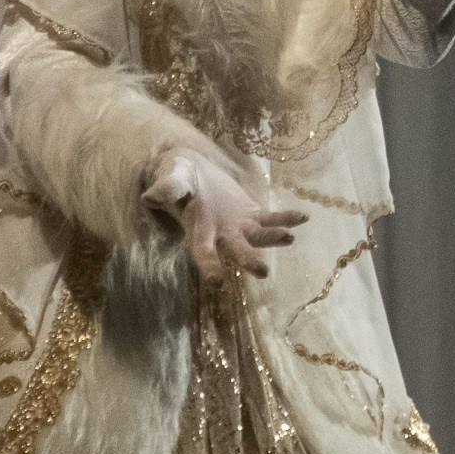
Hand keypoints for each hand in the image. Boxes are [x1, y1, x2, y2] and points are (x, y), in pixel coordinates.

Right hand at [142, 149, 308, 280]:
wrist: (194, 172)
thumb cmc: (178, 176)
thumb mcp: (172, 176)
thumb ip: (168, 186)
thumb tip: (152, 194)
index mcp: (198, 231)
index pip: (203, 252)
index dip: (209, 265)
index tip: (216, 281)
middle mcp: (221, 235)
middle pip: (236, 251)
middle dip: (249, 260)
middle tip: (264, 272)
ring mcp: (240, 226)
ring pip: (257, 237)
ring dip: (273, 239)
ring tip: (289, 237)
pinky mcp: (252, 214)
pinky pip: (271, 218)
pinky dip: (286, 219)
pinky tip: (303, 218)